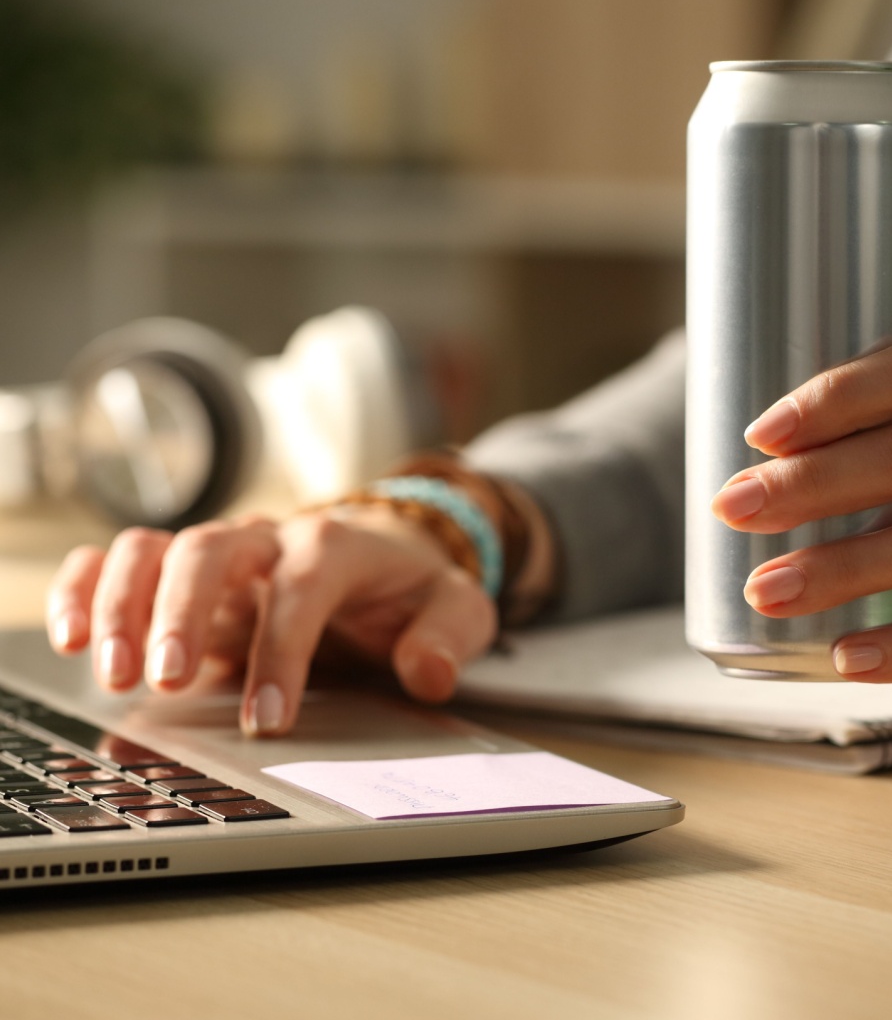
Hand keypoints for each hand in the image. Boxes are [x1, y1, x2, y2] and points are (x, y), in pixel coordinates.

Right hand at [44, 504, 497, 735]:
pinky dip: (86, 587)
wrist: (387, 550)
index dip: (283, 649)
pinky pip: (123, 558)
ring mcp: (222, 553)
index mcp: (338, 545)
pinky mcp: (186, 572)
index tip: (269, 720)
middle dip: (183, 612)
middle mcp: (270, 539)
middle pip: (213, 550)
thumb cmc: (412, 585)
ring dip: (122, 603)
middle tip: (167, 682)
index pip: (303, 584)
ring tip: (112, 672)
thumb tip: (428, 675)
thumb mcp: (457, 606)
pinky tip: (66, 636)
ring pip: (156, 548)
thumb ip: (450, 636)